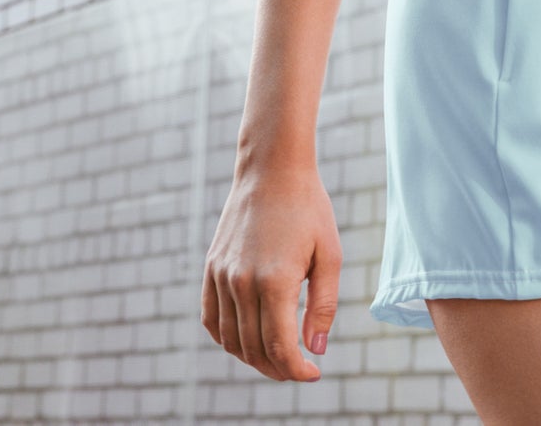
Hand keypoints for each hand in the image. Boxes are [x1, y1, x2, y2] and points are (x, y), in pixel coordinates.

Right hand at [201, 163, 340, 381]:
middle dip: (278, 368)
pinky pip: (210, 318)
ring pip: (230, 339)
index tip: (313, 373)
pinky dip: (226, 338)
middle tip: (298, 367)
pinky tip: (245, 339)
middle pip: (254, 349)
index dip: (296, 370)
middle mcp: (241, 282)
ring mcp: (222, 275)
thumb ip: (324, 306)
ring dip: (252, 358)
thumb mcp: (329, 254)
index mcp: (274, 281)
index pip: (279, 347)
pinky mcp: (211, 266)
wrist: (272, 168)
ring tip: (277, 357)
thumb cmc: (308, 208)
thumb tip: (315, 350)